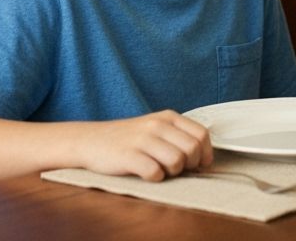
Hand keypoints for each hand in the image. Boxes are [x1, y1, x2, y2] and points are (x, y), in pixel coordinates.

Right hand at [79, 110, 213, 180]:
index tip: (199, 165)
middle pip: (192, 149)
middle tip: (176, 169)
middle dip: (190, 165)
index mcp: (168, 117)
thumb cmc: (128, 139)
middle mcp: (157, 125)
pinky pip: (155, 172)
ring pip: (177, 161)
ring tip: (160, 170)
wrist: (90, 140)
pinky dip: (155, 178)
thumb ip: (179, 137)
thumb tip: (204, 158)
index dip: (205, 153)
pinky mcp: (128, 156)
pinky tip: (147, 174)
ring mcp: (142, 139)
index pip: (201, 134)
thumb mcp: (156, 129)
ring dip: (172, 172)